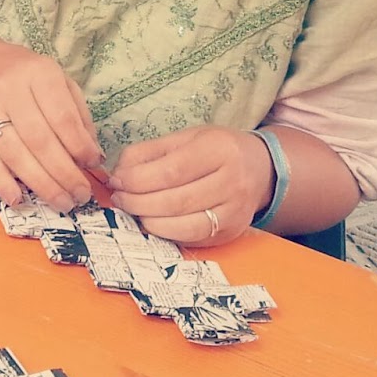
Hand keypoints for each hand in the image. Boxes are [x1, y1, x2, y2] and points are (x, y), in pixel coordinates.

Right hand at [0, 28, 106, 211]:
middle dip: (64, 174)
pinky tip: (20, 199)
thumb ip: (77, 113)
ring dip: (41, 185)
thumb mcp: (56, 78)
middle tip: (81, 195)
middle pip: (40, 141)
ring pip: (16, 155)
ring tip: (62, 202)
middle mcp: (10, 91)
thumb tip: (93, 154)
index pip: (62, 117)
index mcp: (38, 74)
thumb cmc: (22, 73)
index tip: (93, 164)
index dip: (80, 146)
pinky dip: (3, 183)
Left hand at [106, 126, 274, 245]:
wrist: (260, 169)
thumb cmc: (216, 149)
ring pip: (184, 226)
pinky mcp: (231, 233)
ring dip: (149, 221)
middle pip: (176, 201)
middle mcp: (232, 182)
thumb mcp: (186, 138)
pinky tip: (152, 222)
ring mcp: (235, 212)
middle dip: (138, 202)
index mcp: (219, 150)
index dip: (138, 179)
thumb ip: (150, 152)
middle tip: (120, 199)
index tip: (117, 181)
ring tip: (132, 211)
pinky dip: (167, 233)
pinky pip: (192, 238)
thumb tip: (119, 172)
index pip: (171, 171)